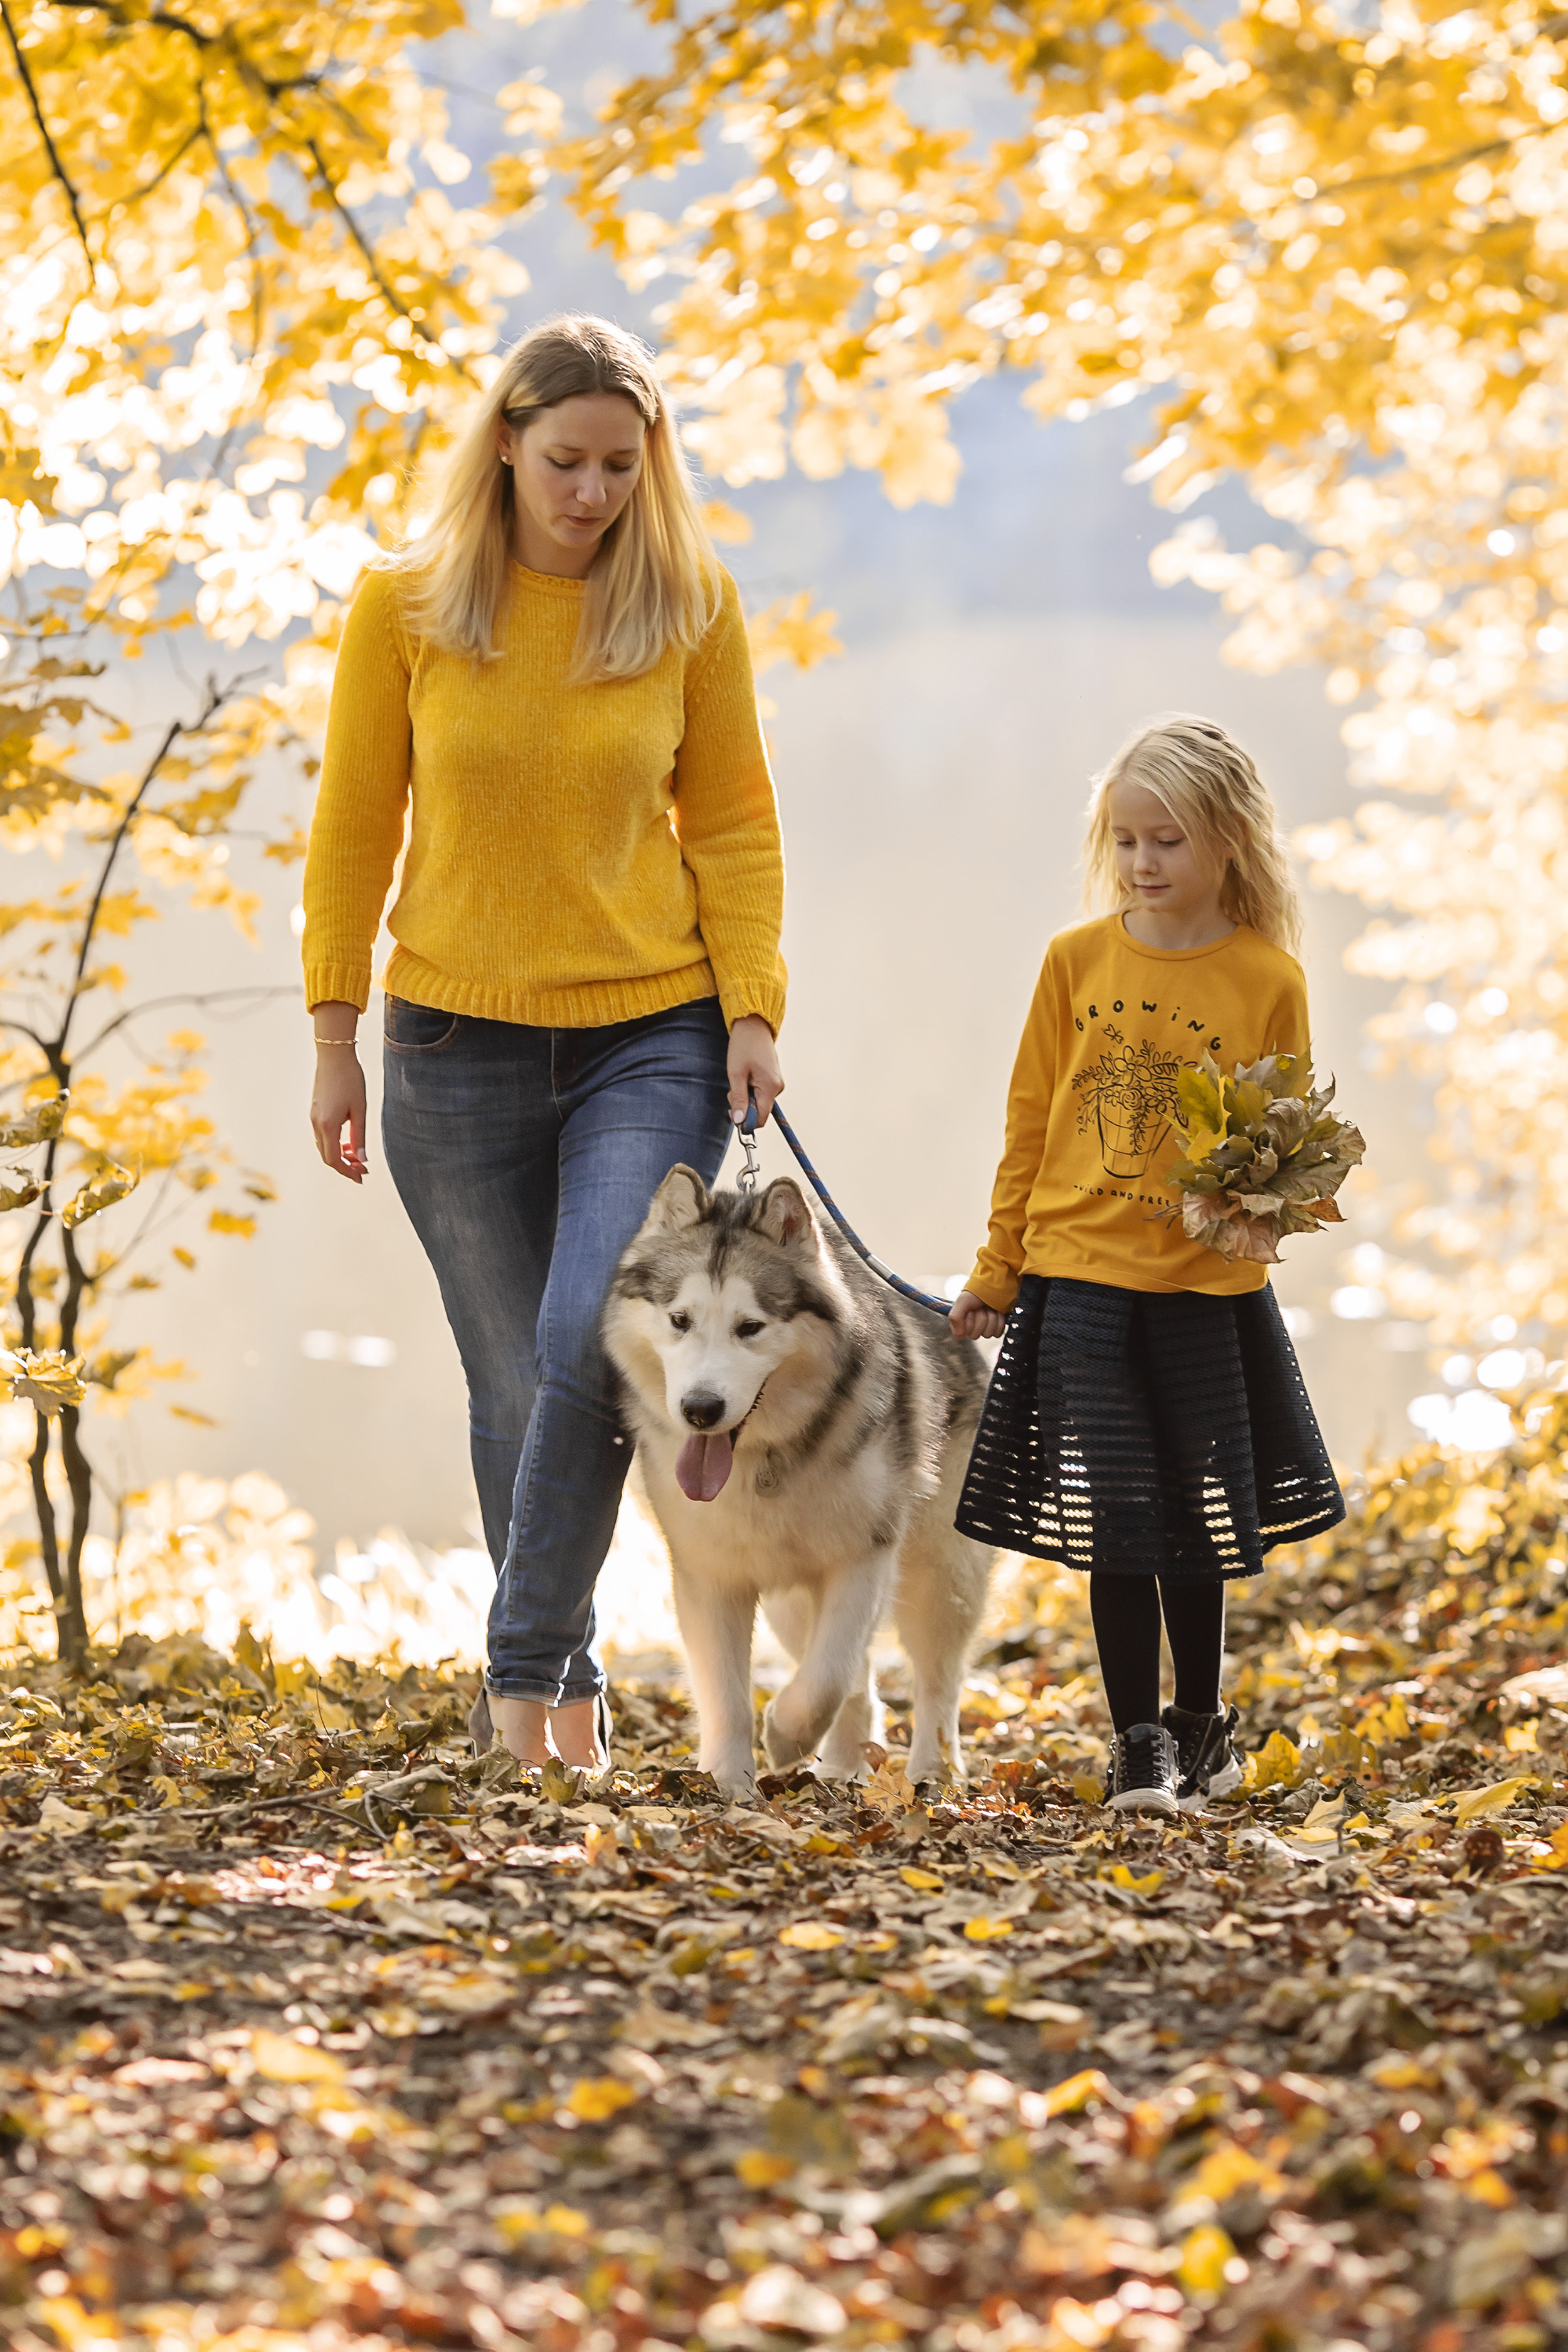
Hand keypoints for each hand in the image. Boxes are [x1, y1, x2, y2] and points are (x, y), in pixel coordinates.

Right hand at [310, 1007, 366, 1182]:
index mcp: (327, 1125)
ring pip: (323, 1146)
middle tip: (362, 1169)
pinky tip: (348, 1139)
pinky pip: (322, 1135)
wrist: (334, 1055)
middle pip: (327, 1156)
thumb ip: (360, 1136)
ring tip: (357, 1154)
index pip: (334, 1159)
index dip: (348, 1171)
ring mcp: (313, 1117)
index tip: (362, 1176)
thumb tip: (362, 1159)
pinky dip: (334, 1143)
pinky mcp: (314, 1111)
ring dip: (339, 1154)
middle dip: (344, 1165)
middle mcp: (316, 1123)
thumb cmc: (351, 1079)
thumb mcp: (360, 1109)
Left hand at [727, 1014, 783, 1126]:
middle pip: (759, 1110)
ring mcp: (777, 1083)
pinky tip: (745, 1074)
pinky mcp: (773, 1079)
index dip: (746, 1120)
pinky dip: (749, 1088)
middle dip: (743, 1105)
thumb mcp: (736, 1073)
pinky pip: (760, 1093)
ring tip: (739, 1076)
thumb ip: (738, 1098)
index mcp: (770, 1087)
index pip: (761, 1118)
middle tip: (732, 1088)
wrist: (753, 1025)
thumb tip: (740, 1121)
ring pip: (758, 1101)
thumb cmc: (743, 1046)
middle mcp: (778, 1088)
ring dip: (745, 1095)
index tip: (731, 1110)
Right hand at [949, 1290, 1005, 1340]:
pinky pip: (998, 1333)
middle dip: (981, 1319)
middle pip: (976, 1334)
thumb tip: (958, 1336)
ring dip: (991, 1319)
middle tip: (981, 1308)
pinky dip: (999, 1321)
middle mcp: (973, 1324)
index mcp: (962, 1320)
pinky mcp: (998, 1326)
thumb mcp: (963, 1301)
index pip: (964, 1333)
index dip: (969, 1322)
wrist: (997, 1284)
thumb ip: (955, 1318)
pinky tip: (998, 1312)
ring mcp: (986, 1326)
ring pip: (988, 1334)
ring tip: (990, 1308)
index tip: (971, 1310)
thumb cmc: (979, 1290)